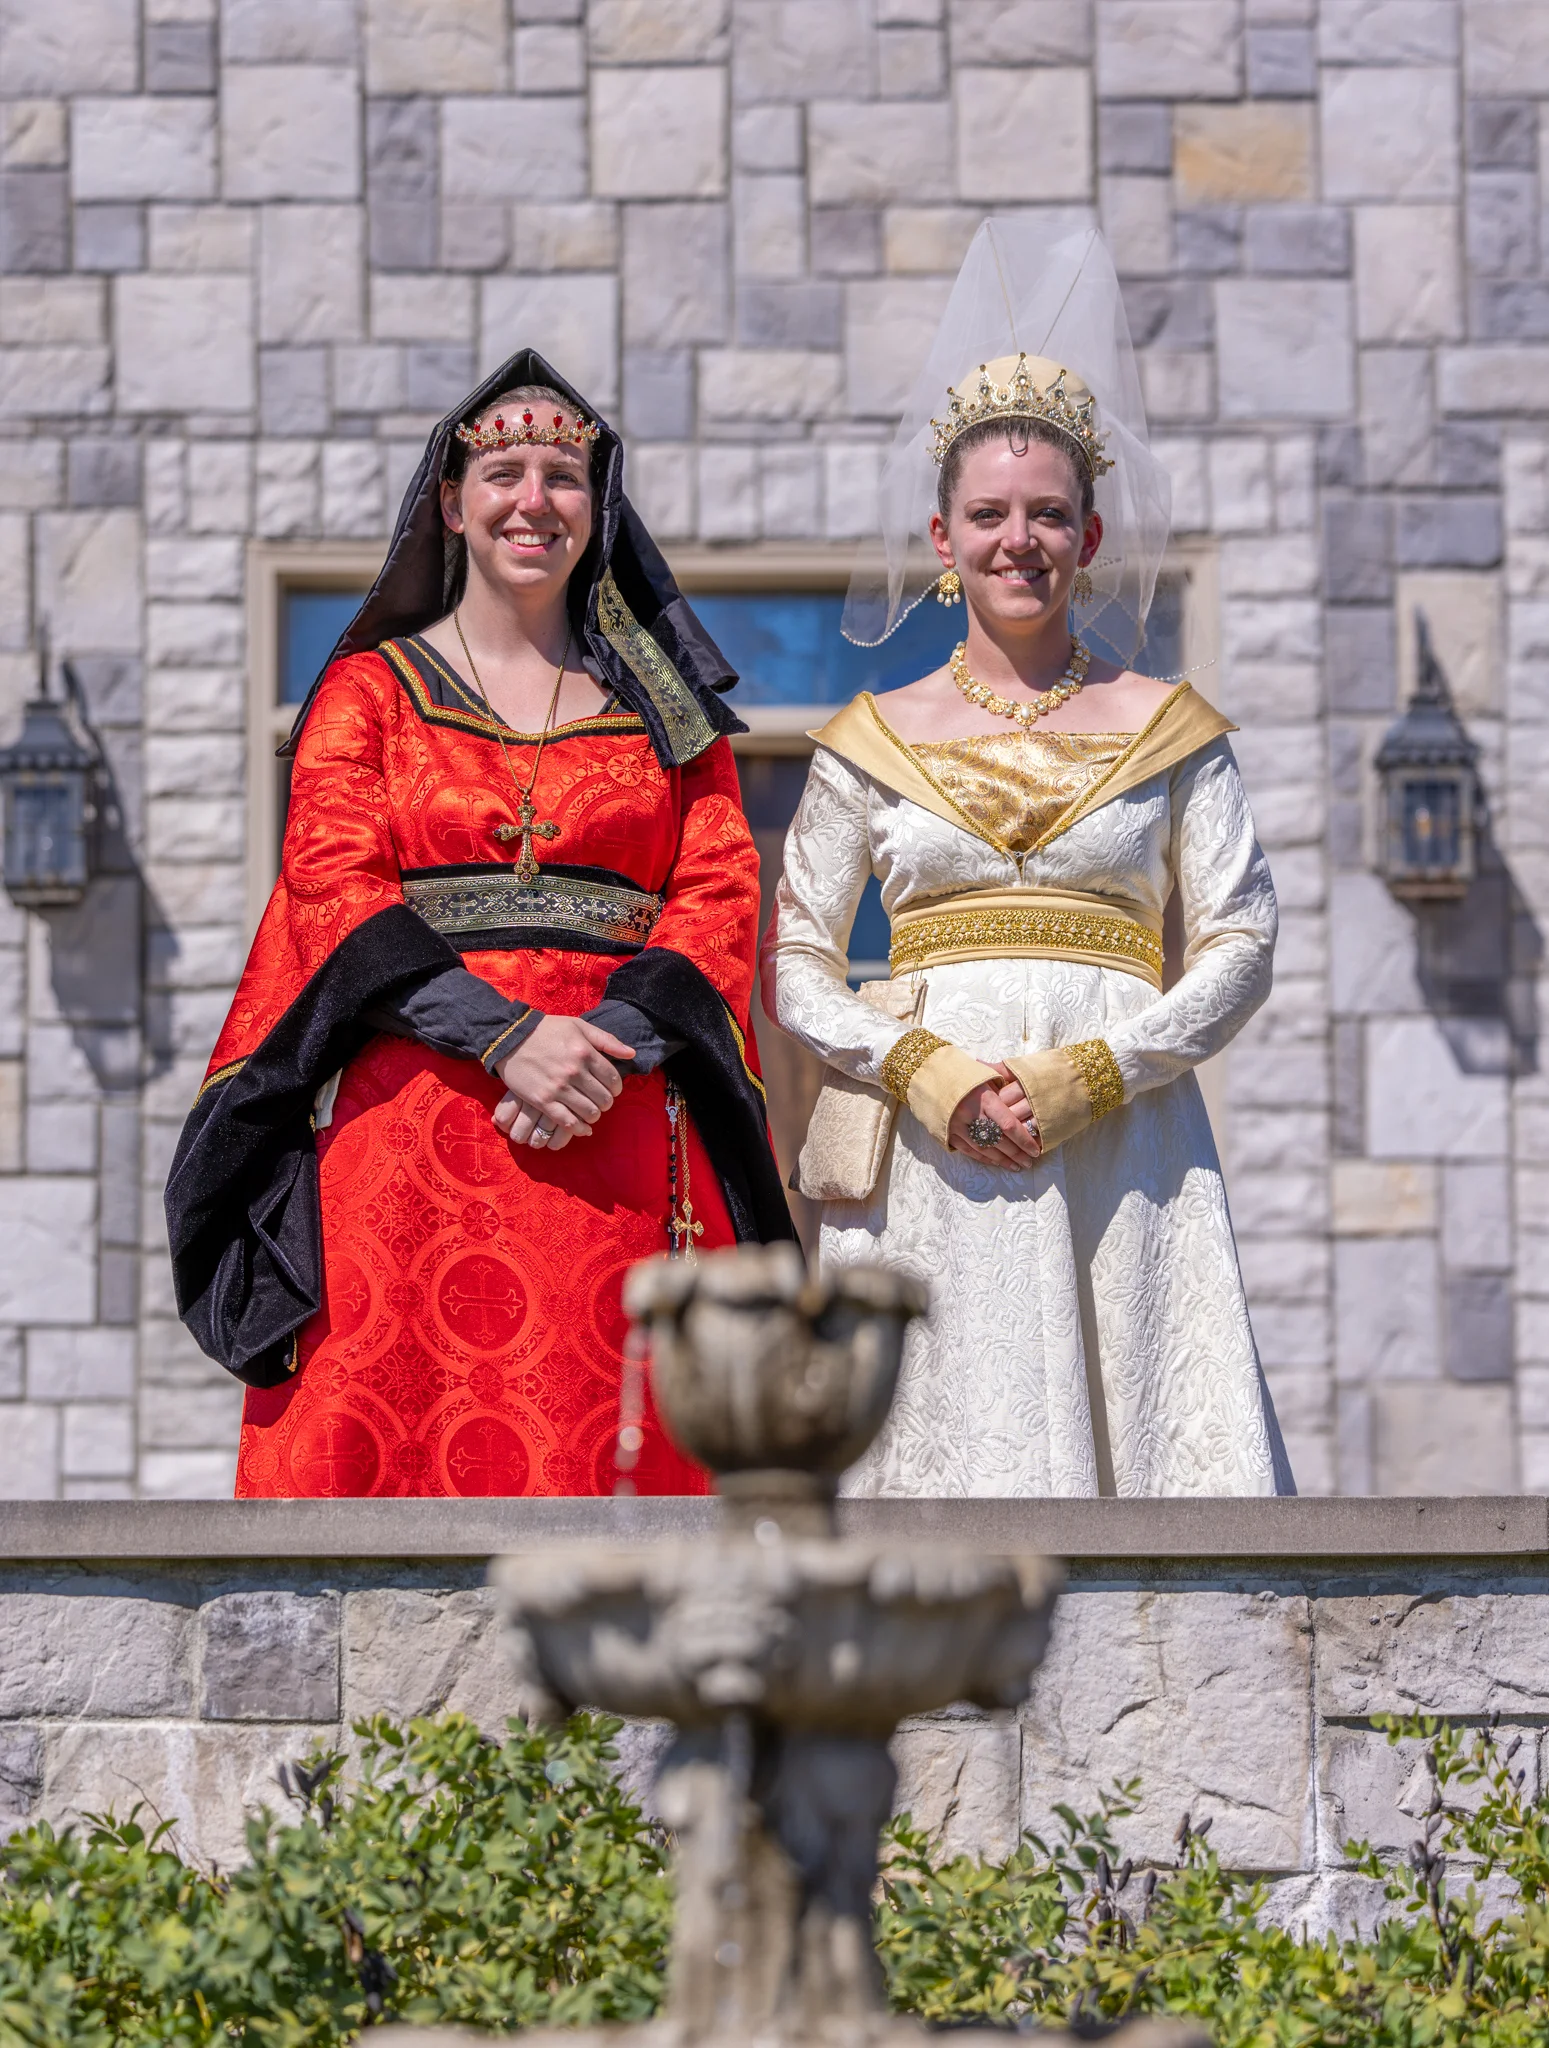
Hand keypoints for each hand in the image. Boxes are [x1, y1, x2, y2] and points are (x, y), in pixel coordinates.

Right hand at [493, 1015, 634, 1146]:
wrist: (510, 1038)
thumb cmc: (546, 1030)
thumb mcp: (579, 1026)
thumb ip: (607, 1040)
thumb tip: (631, 1053)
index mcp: (585, 1052)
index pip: (613, 1079)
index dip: (616, 1088)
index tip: (612, 1089)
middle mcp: (574, 1072)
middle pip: (603, 1098)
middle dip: (606, 1102)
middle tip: (601, 1101)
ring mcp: (558, 1088)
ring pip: (589, 1112)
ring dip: (594, 1115)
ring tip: (591, 1112)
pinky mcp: (542, 1101)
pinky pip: (567, 1122)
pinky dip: (579, 1129)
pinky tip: (583, 1128)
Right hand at [947, 1071, 1041, 1168]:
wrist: (928, 1075)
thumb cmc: (962, 1073)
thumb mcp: (985, 1074)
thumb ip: (1003, 1086)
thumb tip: (1024, 1094)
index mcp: (984, 1098)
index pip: (1008, 1125)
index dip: (1023, 1140)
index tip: (1035, 1149)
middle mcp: (971, 1115)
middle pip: (999, 1141)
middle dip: (1016, 1154)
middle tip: (1029, 1162)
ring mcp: (958, 1126)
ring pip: (985, 1149)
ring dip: (1002, 1160)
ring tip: (1017, 1166)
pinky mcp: (948, 1134)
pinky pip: (970, 1151)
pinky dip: (985, 1159)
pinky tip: (996, 1163)